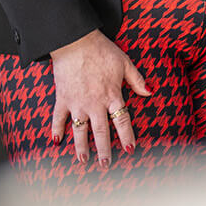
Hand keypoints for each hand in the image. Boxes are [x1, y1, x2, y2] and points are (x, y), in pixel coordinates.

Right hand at [47, 30, 152, 165]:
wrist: (75, 41)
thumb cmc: (102, 50)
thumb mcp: (125, 62)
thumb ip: (137, 79)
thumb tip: (150, 92)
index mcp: (112, 95)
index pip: (122, 121)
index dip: (127, 136)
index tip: (130, 149)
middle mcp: (94, 103)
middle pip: (101, 131)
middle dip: (104, 149)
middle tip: (106, 164)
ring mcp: (77, 103)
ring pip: (80, 130)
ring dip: (81, 146)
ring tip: (83, 160)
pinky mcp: (62, 98)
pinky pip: (58, 118)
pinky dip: (56, 129)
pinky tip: (56, 141)